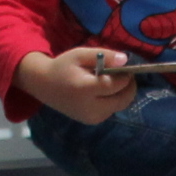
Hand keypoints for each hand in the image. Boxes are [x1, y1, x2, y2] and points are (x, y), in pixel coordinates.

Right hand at [19, 45, 137, 124]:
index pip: (115, 85)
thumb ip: (104, 55)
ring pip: (120, 105)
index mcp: (85, 89)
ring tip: (114, 81)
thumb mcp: (80, 54)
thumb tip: (126, 59)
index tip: (126, 67)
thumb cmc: (63, 67)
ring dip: (123, 93)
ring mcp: (92, 118)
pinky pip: (112, 110)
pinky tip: (105, 91)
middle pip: (123, 100)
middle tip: (125, 74)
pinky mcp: (92, 121)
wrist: (45, 86)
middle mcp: (90, 108)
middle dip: (129, 86)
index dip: (125, 76)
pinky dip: (114, 100)